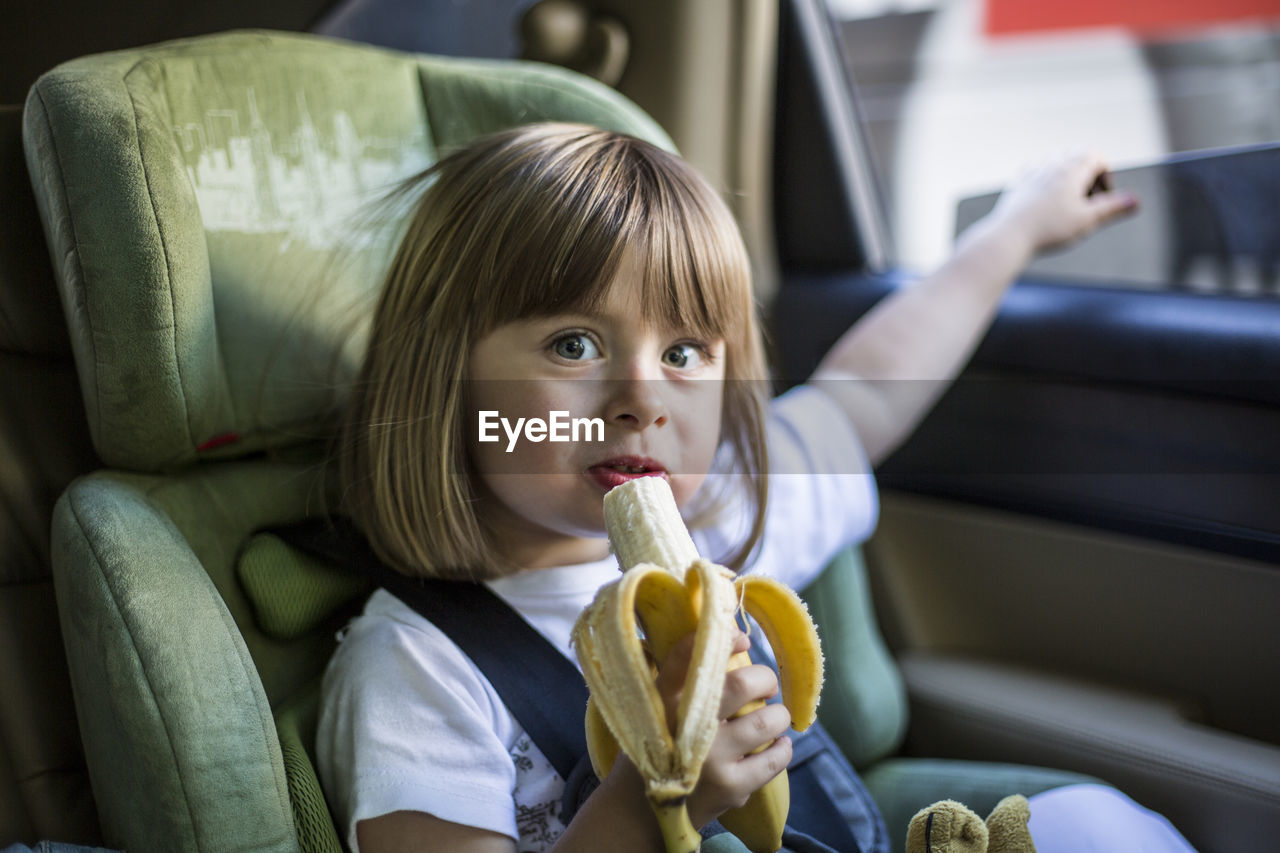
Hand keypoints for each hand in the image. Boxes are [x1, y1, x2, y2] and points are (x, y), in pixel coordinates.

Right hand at [654, 631, 792, 828]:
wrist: (642, 811)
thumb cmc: (657, 745)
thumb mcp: (655, 707)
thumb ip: (681, 676)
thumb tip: (728, 633)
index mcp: (664, 699)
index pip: (689, 655)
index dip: (723, 640)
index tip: (742, 637)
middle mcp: (686, 725)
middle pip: (742, 684)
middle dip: (764, 679)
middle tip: (765, 686)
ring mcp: (711, 759)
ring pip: (766, 721)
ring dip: (778, 715)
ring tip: (772, 717)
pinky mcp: (731, 787)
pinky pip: (774, 759)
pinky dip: (783, 748)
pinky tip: (778, 744)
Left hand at [988, 152, 1138, 255]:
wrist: (1009, 236)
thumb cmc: (1048, 229)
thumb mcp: (1087, 221)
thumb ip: (1112, 208)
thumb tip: (1135, 201)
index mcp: (1071, 169)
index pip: (1096, 156)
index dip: (1105, 174)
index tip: (1103, 196)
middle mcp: (1051, 164)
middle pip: (1077, 157)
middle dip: (1087, 176)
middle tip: (1085, 201)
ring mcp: (1032, 170)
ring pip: (1056, 162)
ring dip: (1067, 177)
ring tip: (1066, 202)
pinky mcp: (1018, 181)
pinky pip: (1037, 171)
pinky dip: (1047, 181)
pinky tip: (1044, 201)